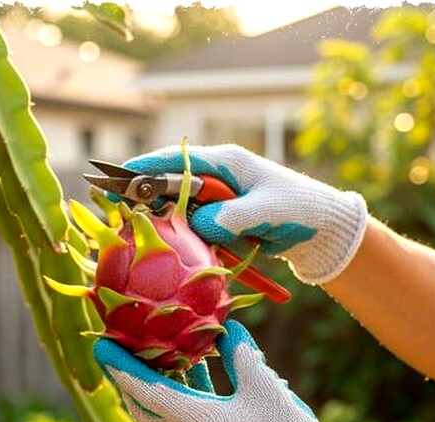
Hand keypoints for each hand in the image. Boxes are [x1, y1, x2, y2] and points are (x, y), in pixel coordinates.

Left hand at [93, 320, 366, 421]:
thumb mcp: (265, 387)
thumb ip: (241, 354)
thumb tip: (227, 329)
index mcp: (190, 419)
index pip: (142, 387)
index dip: (119, 364)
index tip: (99, 343)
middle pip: (144, 404)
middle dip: (129, 376)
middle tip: (124, 347)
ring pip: (164, 411)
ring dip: (159, 382)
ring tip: (161, 349)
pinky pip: (185, 416)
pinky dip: (183, 392)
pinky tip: (201, 369)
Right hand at [123, 144, 368, 284]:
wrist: (324, 230)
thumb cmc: (300, 210)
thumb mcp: (266, 211)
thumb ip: (230, 216)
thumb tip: (198, 225)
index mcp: (226, 163)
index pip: (176, 160)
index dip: (144, 167)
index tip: (118, 176)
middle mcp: (217, 179)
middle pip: (169, 183)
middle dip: (141, 194)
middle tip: (110, 204)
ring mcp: (218, 201)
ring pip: (177, 208)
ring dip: (158, 219)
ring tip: (128, 228)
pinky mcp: (221, 222)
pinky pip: (191, 228)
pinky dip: (177, 236)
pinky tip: (161, 247)